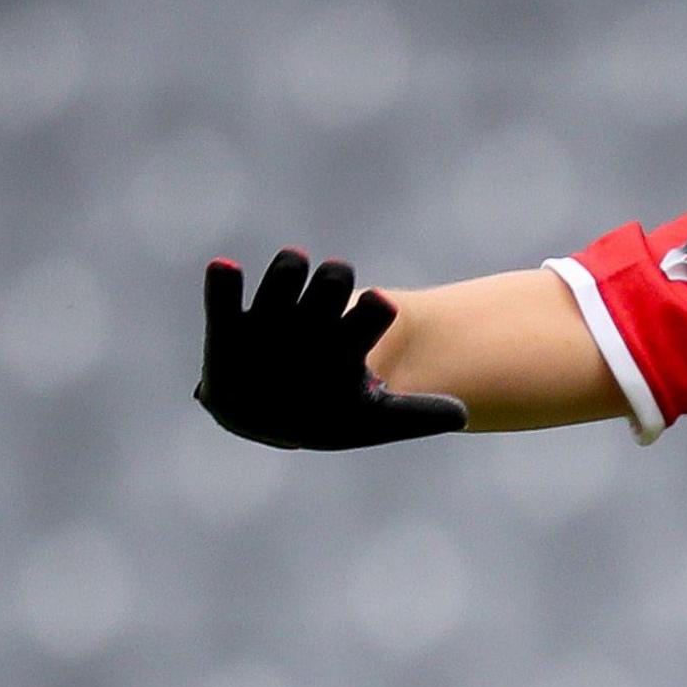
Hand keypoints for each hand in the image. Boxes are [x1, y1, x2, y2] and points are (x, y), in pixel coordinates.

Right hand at [197, 250, 468, 449]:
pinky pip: (223, 299)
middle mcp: (313, 319)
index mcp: (350, 338)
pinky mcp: (228, 328)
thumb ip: (415, 415)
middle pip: (333, 282)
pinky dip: (223, 284)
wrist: (270, 418)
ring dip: (290, 272)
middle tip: (338, 283)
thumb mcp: (371, 421)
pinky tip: (227, 269)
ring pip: (285, 277)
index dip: (376, 311)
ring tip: (295, 266)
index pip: (372, 311)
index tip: (383, 305)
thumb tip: (463, 415)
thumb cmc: (329, 413)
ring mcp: (271, 320)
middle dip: (336, 281)